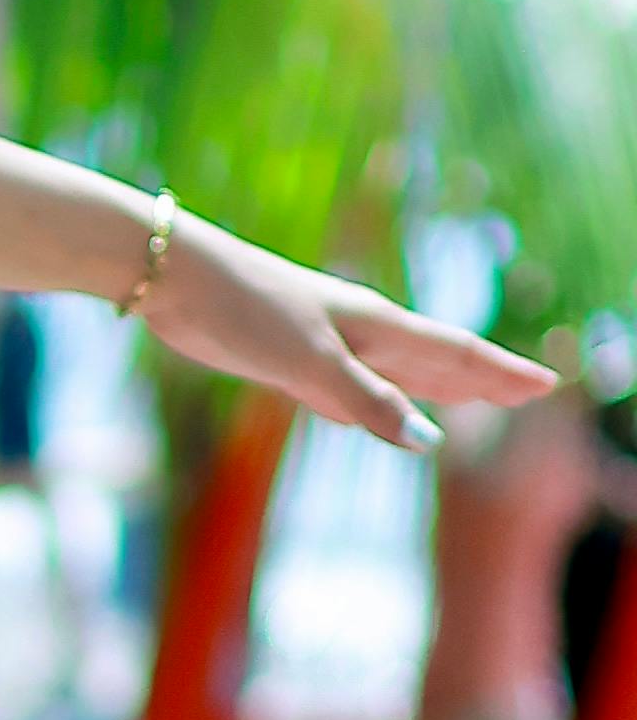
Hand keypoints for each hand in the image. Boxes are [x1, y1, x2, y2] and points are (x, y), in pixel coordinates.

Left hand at [142, 225, 550, 455]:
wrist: (173, 277)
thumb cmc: (244, 308)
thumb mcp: (311, 363)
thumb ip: (368, 402)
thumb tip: (429, 442)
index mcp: (376, 327)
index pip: (455, 354)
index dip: (500, 373)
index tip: (546, 385)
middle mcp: (359, 331)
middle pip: (436, 361)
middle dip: (483, 379)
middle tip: (529, 392)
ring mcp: (324, 343)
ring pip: (396, 372)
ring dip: (436, 388)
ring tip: (471, 399)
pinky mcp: (288, 358)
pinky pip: (350, 388)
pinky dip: (376, 402)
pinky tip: (372, 418)